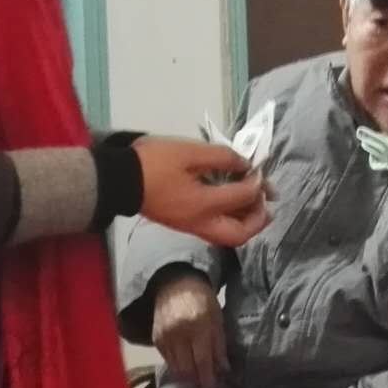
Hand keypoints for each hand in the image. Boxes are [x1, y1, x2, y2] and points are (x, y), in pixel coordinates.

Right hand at [134, 137, 268, 247]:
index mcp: (203, 204)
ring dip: (246, 222)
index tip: (259, 170)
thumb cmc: (154, 162)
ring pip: (228, 235)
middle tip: (268, 202)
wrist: (119, 179)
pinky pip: (215, 229)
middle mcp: (200, 222)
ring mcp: (191, 226)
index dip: (256, 183)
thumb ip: (221, 157)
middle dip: (258, 220)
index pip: (241, 197)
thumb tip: (244, 164)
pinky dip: (231, 220)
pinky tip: (233, 203)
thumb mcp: (189, 151)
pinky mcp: (183, 224)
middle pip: (239, 234)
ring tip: (256, 204)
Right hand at [152, 271, 227, 387]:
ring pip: (176, 368)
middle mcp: (179, 333)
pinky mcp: (156, 339)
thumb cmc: (203, 301)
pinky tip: (186, 368)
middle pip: (187, 368)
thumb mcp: (217, 319)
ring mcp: (165, 336)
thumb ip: (219, 344)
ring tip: (197, 382)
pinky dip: (177, 367)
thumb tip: (223, 370)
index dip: (208, 379)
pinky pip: (167, 361)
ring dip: (187, 378)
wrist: (175, 284)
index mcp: (199, 325)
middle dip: (197, 383)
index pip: (203, 360)